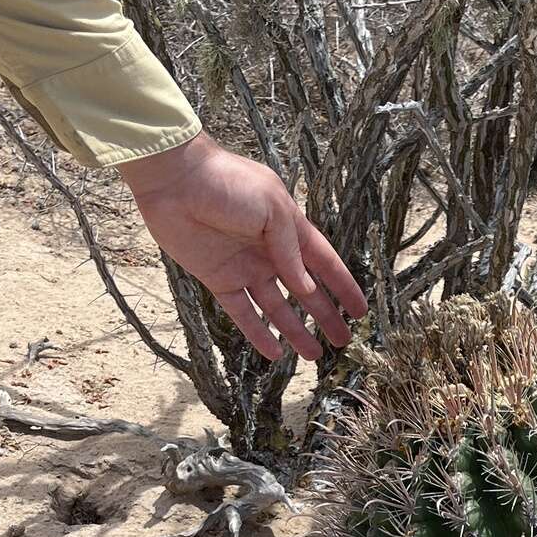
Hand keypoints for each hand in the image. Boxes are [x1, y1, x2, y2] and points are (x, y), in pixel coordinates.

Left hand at [119, 131, 365, 361]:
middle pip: (305, 292)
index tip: (360, 311)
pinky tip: (274, 353)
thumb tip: (306, 288)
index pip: (325, 263)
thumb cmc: (229, 183)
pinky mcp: (219, 279)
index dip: (344, 287)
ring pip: (277, 307)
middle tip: (342, 340)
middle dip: (325, 315)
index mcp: (289, 229)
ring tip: (314, 356)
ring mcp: (245, 267)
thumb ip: (291, 249)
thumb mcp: (272, 209)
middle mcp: (271, 252)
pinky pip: (243, 313)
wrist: (176, 180)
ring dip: (296, 331)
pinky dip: (258, 334)